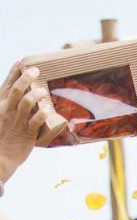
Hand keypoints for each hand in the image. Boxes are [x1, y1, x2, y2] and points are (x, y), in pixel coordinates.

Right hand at [0, 63, 63, 181]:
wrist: (0, 157)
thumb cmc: (2, 137)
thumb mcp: (1, 118)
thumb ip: (10, 107)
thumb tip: (22, 98)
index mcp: (1, 105)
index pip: (7, 85)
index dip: (14, 72)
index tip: (21, 62)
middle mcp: (8, 110)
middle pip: (17, 89)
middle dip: (26, 77)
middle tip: (36, 71)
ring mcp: (18, 121)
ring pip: (27, 102)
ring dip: (36, 94)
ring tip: (43, 91)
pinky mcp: (27, 133)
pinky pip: (36, 121)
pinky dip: (42, 114)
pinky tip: (48, 110)